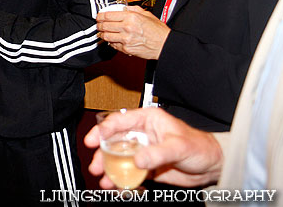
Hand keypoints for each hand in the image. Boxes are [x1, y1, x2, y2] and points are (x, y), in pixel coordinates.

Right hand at [84, 108, 222, 187]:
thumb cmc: (199, 147)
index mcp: (146, 120)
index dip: (102, 130)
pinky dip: (121, 179)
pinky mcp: (146, 166)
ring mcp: (142, 150)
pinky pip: (129, 172)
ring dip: (110, 169)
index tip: (92, 141)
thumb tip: (137, 160)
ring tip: (105, 181)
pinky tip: (117, 186)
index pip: (118, 121)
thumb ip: (157, 153)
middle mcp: (141, 134)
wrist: (212, 166)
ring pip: (119, 158)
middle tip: (96, 166)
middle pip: (113, 141)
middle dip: (102, 155)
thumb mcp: (179, 146)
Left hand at [96, 6, 169, 58]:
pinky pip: (113, 45)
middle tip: (98, 25)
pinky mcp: (126, 49)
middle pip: (104, 26)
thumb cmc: (158, 30)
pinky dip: (111, 42)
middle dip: (99, 25)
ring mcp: (126, 39)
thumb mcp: (146, 14)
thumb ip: (133, 9)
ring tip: (102, 33)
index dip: (100, 16)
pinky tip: (112, 40)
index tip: (98, 16)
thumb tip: (123, 7)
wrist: (165, 45)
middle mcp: (127, 27)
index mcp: (131, 17)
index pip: (108, 15)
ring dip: (102, 34)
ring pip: (106, 36)